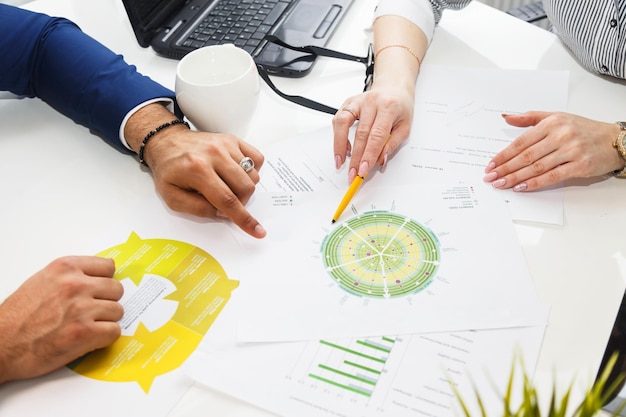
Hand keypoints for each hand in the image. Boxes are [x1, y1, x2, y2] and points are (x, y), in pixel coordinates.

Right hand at [0, 256, 122, 383]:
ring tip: (87, 326)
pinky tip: (89, 339)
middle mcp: (75, 285)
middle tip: (92, 312)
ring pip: (117, 311)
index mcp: (65, 268)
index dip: (104, 281)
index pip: (108, 266)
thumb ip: (71, 276)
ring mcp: (81, 308)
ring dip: (106, 321)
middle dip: (107, 301)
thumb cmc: (17, 318)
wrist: (0, 346)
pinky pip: (114, 331)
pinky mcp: (84, 333)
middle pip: (116, 289)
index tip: (99, 290)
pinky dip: (104, 338)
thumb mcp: (42, 281)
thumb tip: (98, 277)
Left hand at [143, 126, 265, 238]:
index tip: (257, 230)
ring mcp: (226, 144)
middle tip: (225, 201)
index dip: (244, 219)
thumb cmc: (169, 170)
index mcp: (197, 170)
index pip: (227, 200)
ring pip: (253, 175)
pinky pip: (257, 159)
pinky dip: (252, 170)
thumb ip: (198, 209)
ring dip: (244, 187)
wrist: (167, 143)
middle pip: (245, 188)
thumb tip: (222, 213)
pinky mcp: (233, 140)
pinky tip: (237, 173)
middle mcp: (214, 154)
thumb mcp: (172, 198)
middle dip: (240, 202)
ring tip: (226, 185)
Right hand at [332, 82, 413, 182]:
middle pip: (360, 134)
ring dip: (340, 146)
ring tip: (340, 162)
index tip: (363, 170)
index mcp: (389, 107)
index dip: (368, 155)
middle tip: (353, 174)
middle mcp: (371, 102)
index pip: (376, 135)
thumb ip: (392, 144)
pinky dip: (338, 137)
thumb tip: (380, 160)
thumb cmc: (400, 107)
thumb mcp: (405, 126)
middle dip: (355, 158)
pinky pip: (338, 120)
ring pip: (343, 124)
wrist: (393, 87)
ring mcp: (358, 101)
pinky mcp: (348, 103)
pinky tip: (344, 149)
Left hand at [483, 111, 624, 190]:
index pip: (521, 142)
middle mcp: (560, 135)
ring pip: (536, 167)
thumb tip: (505, 117)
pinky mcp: (580, 165)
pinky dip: (535, 183)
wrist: (615, 140)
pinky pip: (552, 176)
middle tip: (490, 177)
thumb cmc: (583, 129)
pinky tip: (521, 187)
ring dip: (515, 177)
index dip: (503, 155)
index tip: (490, 164)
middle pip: (525, 156)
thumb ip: (529, 118)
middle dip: (505, 168)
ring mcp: (570, 151)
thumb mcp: (557, 117)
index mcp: (552, 123)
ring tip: (501, 184)